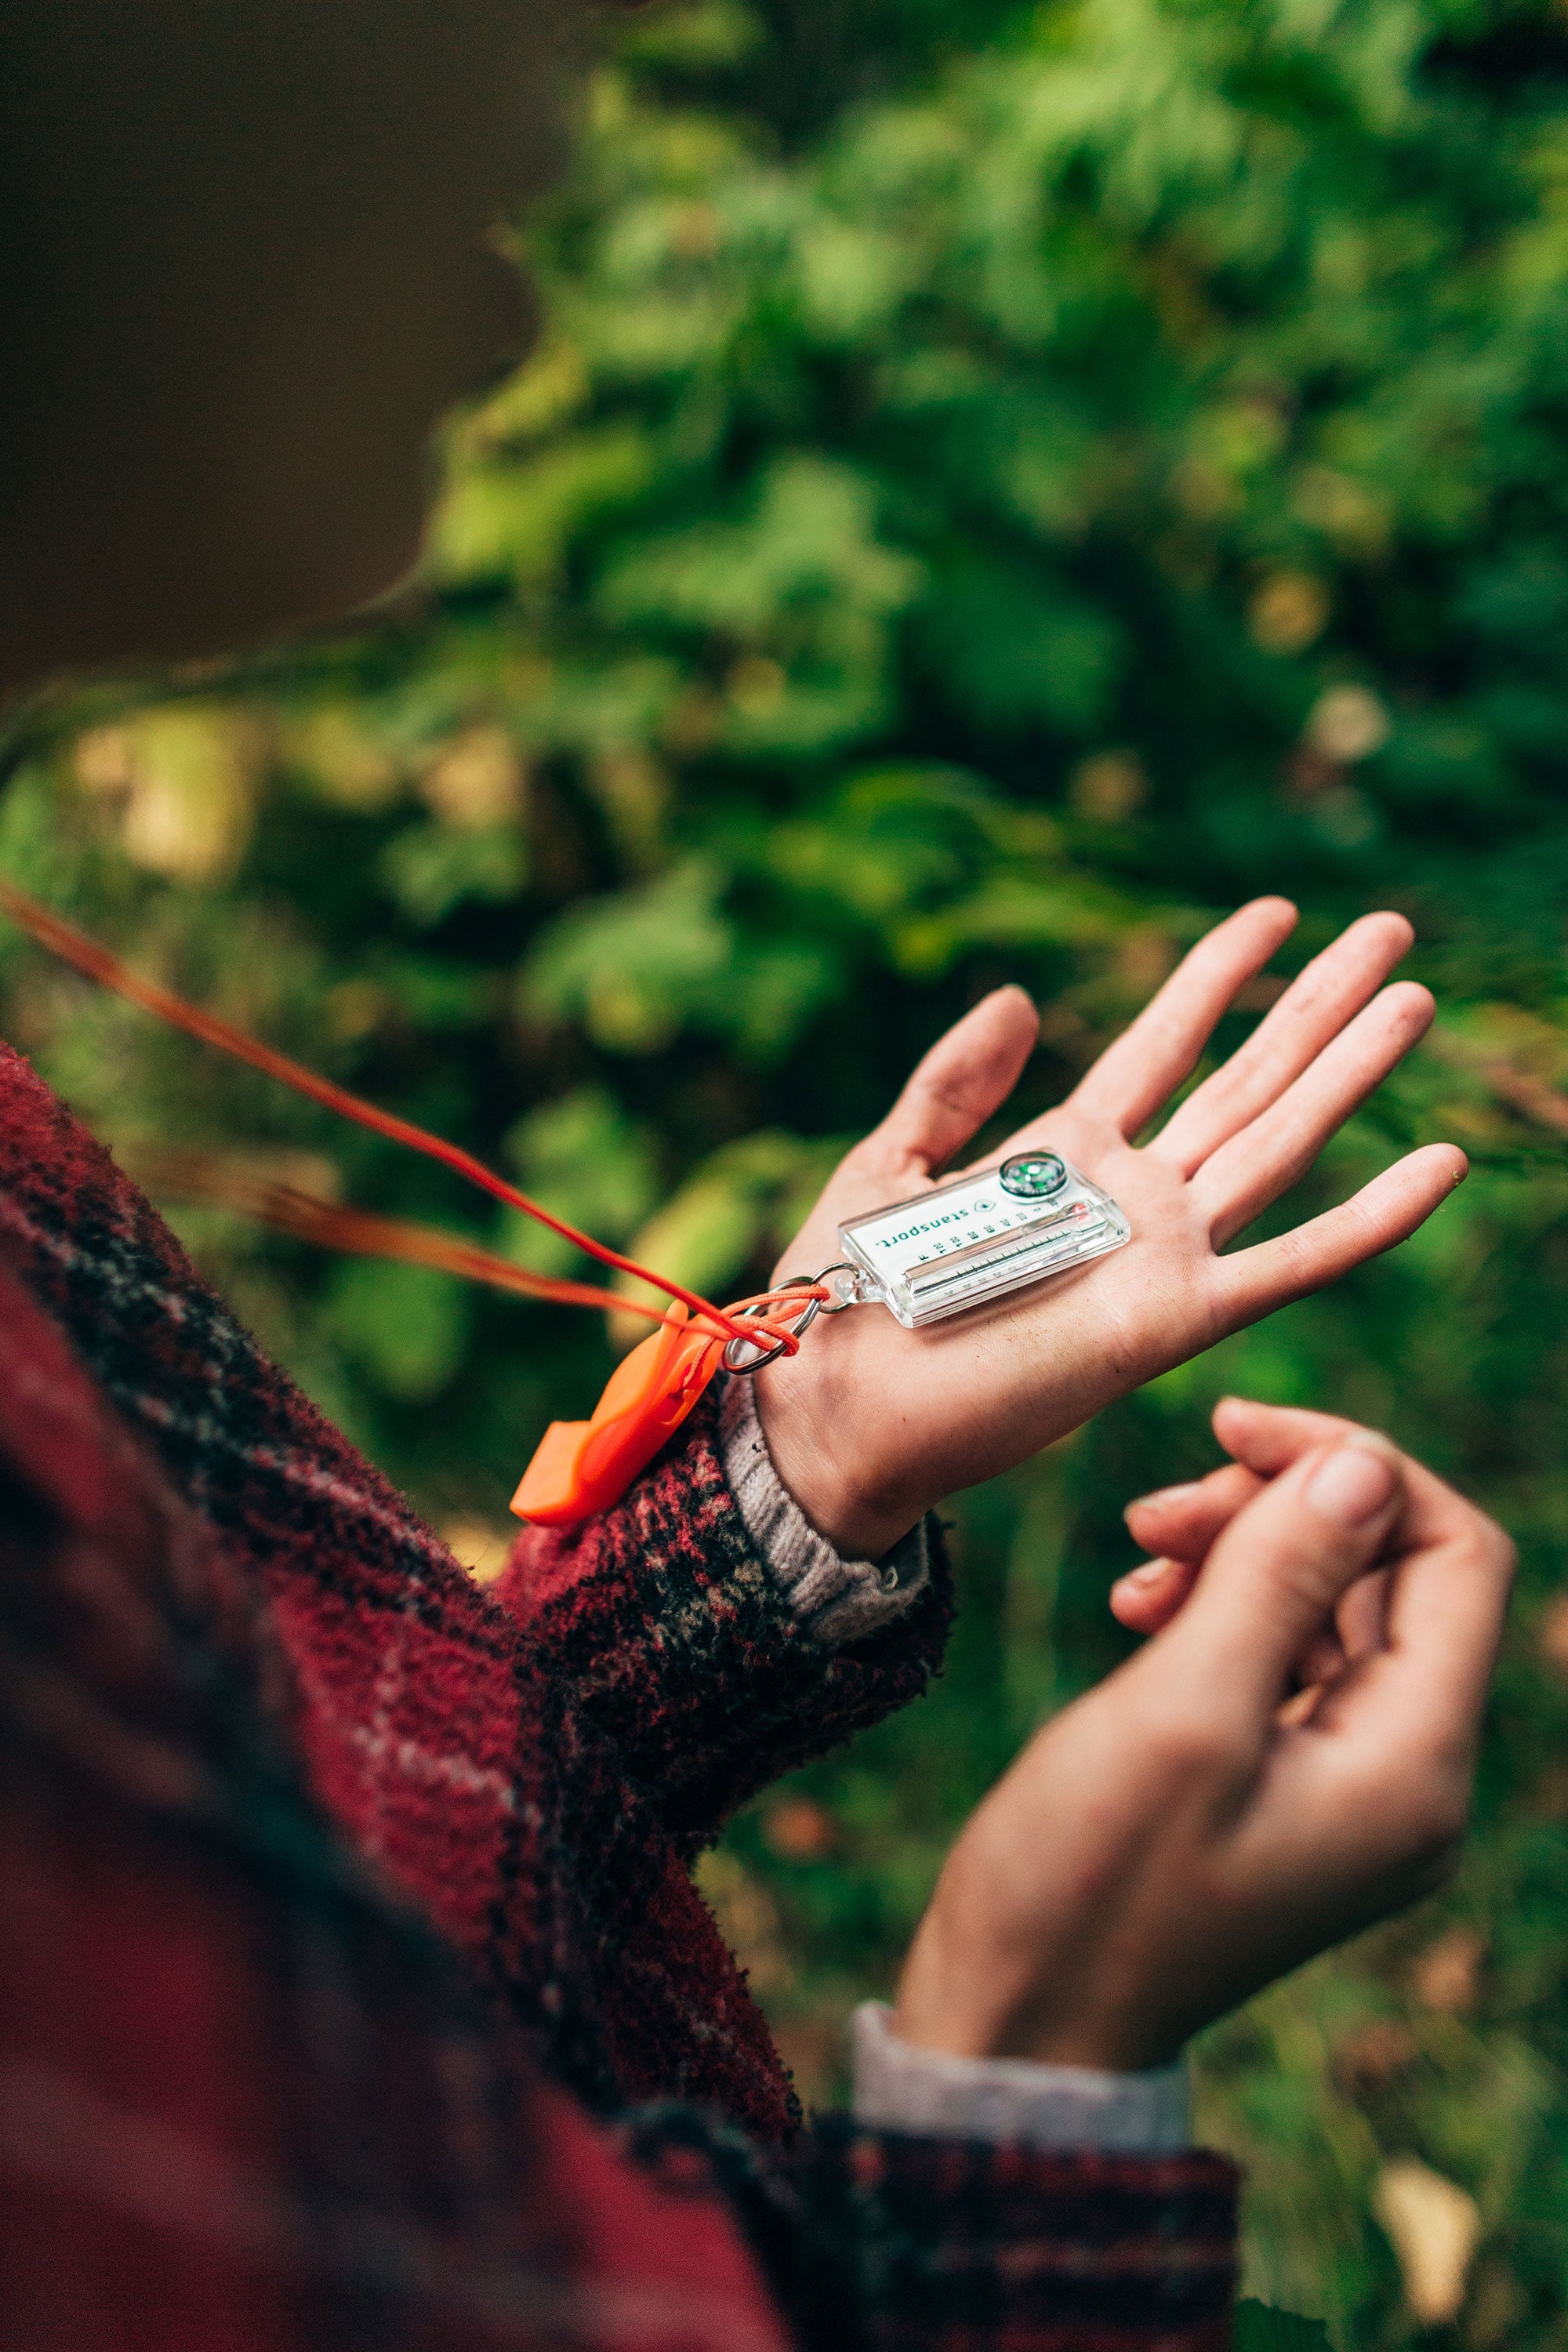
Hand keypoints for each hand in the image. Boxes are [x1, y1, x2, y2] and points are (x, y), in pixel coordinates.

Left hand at [756, 897, 1464, 1557]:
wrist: (836, 1408)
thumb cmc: (845, 1302)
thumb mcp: (891, 1160)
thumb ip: (954, 1083)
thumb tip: (1019, 996)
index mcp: (1064, 1156)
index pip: (1163, 1046)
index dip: (1218, 977)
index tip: (1274, 912)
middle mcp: (1131, 1200)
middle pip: (1247, 1080)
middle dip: (1316, 1004)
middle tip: (1390, 928)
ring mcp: (1163, 1256)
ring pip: (1282, 1145)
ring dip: (1350, 1072)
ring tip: (1416, 996)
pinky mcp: (1176, 1319)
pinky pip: (1296, 1265)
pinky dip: (1372, 1217)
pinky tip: (1441, 1165)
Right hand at [892, 1400, 1514, 2070]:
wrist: (1022, 2024)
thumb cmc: (1090, 1881)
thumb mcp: (1182, 1710)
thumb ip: (1281, 1577)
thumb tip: (1363, 1465)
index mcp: (1413, 1765)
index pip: (1456, 1554)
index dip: (1357, 1466)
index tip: (1234, 1428)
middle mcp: (1409, 1777)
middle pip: (1394, 1573)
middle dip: (1282, 1509)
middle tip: (1156, 1510)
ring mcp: (1351, 1789)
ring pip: (1334, 1607)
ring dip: (1241, 1554)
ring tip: (1135, 1555)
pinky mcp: (1288, 1790)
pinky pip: (1287, 1661)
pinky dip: (1222, 1611)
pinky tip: (1138, 1608)